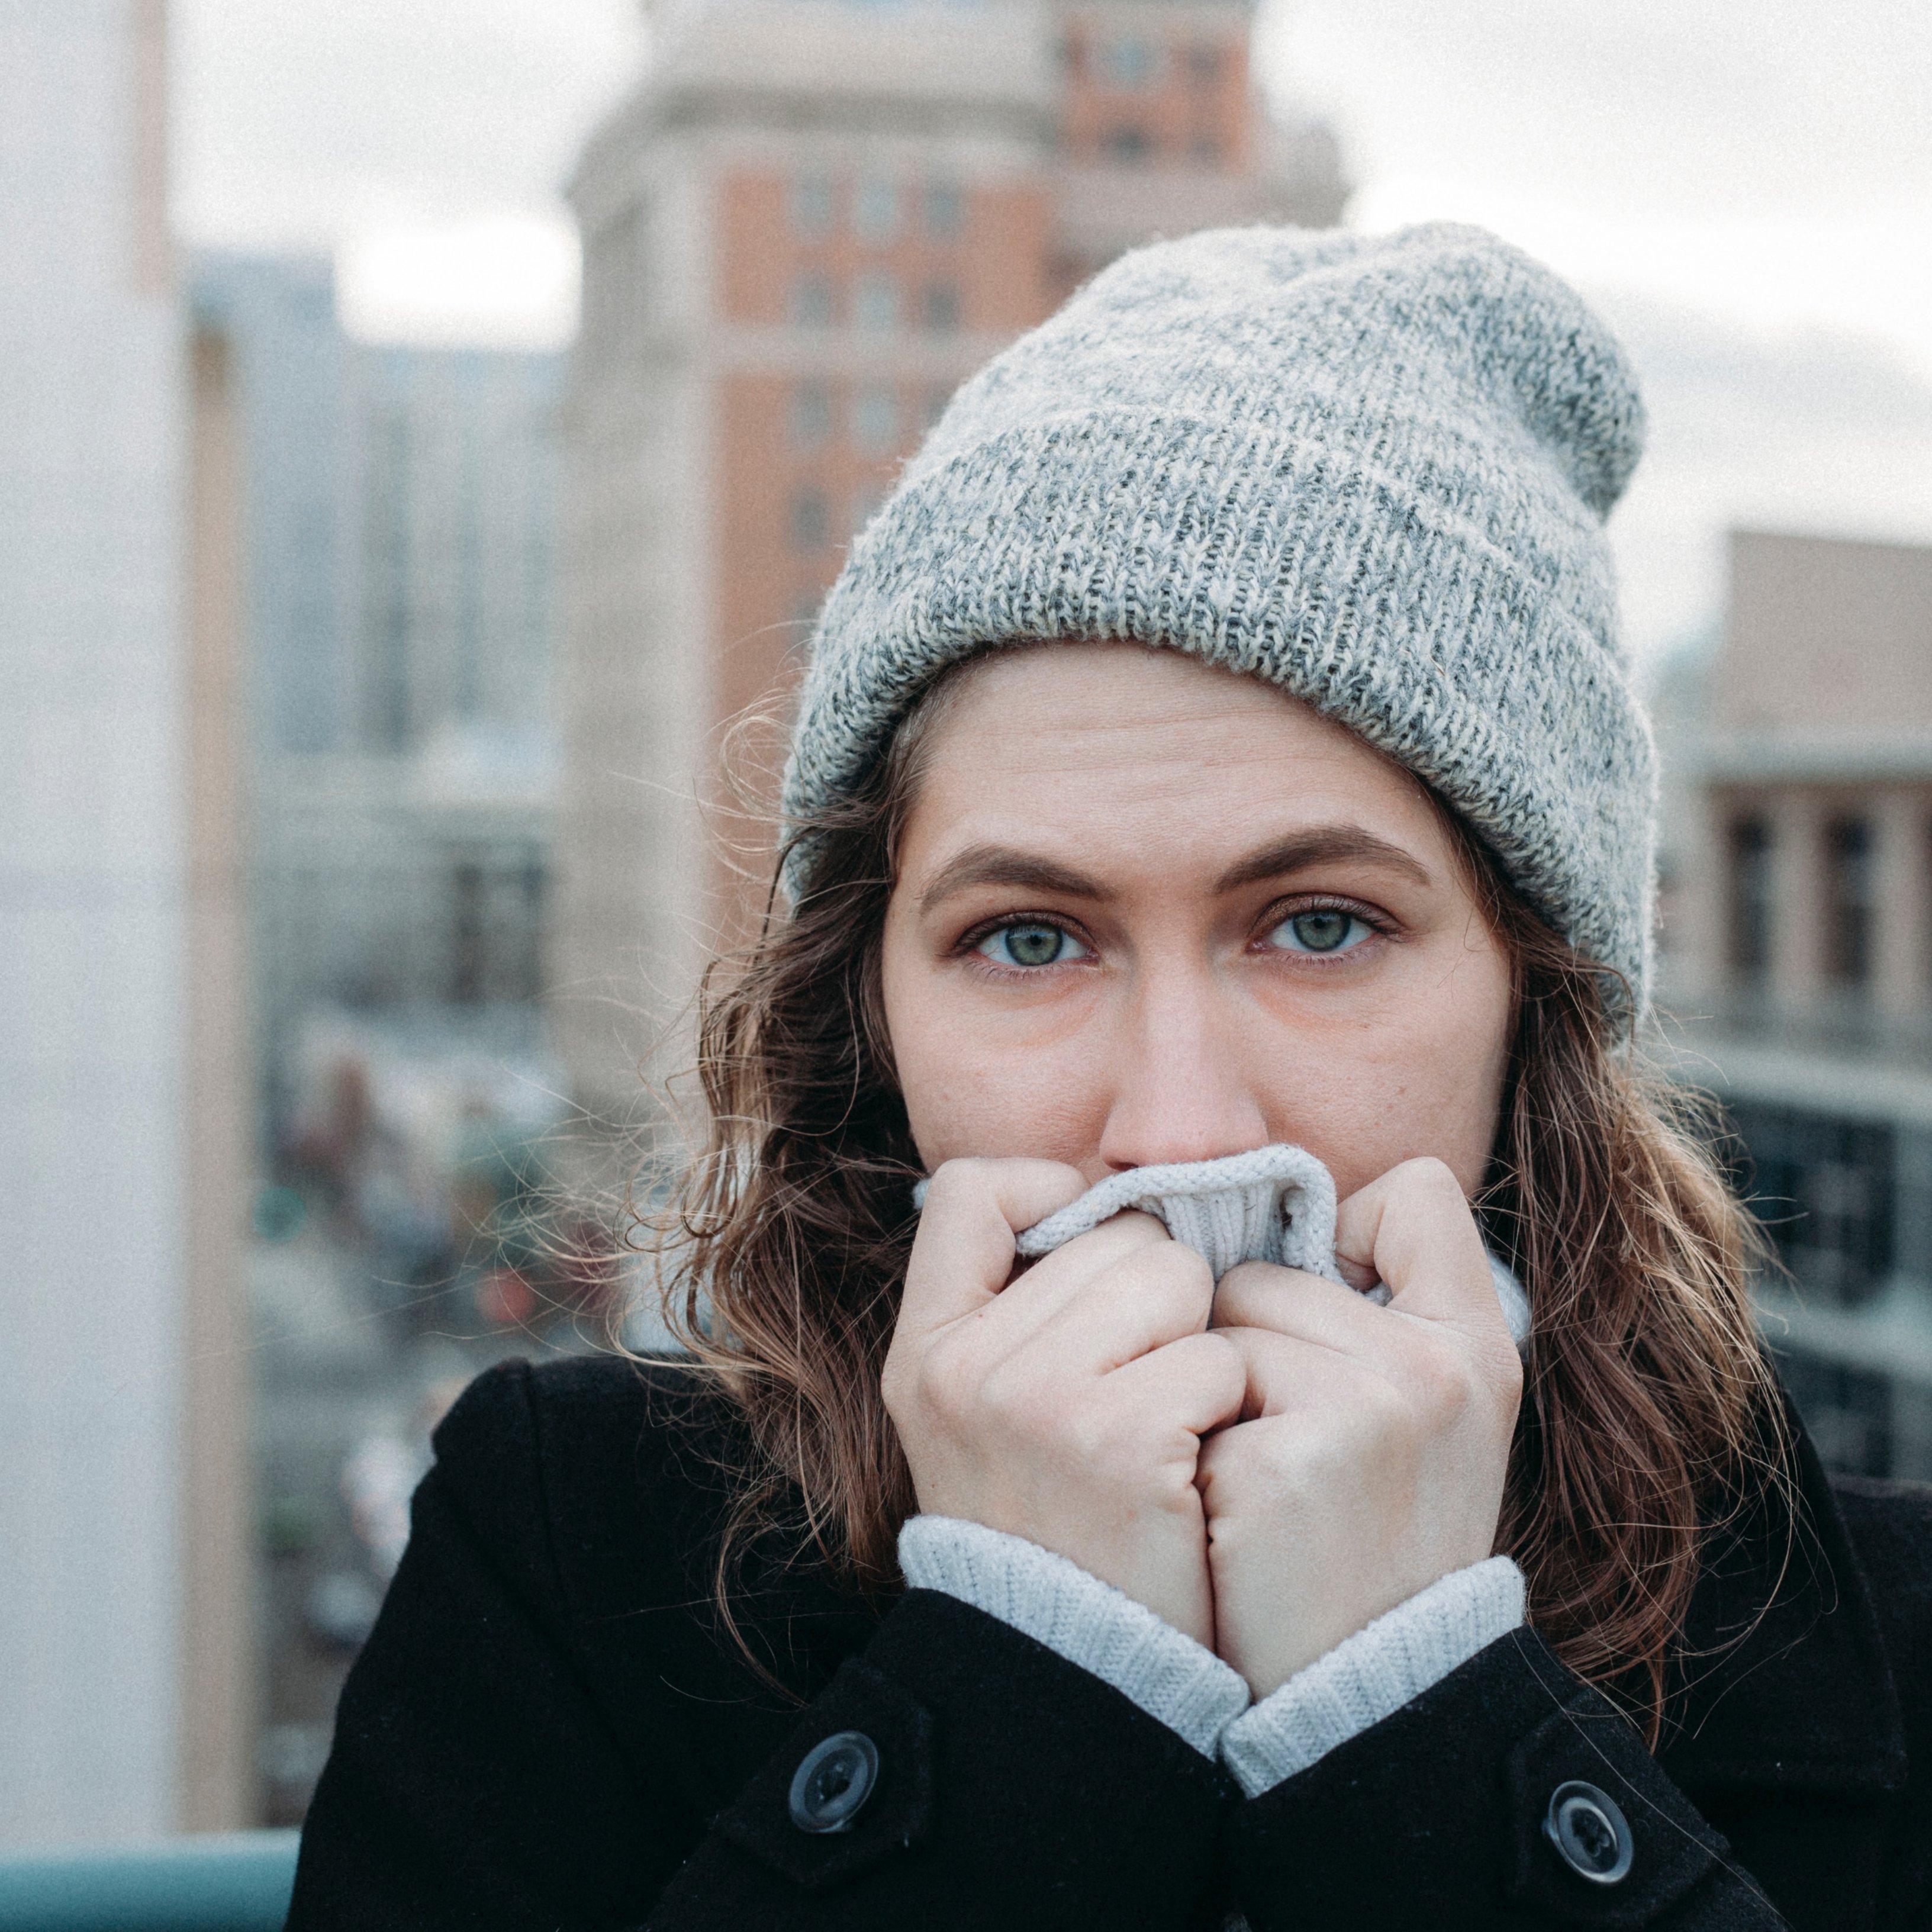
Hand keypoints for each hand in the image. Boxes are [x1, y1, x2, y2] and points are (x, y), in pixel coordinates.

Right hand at [883, 1157, 1246, 1645]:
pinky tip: (1195, 1464)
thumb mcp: (982, 1415)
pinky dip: (1228, 1406)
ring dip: (1200, 1344)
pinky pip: (1220, 1355)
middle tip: (1144, 1383)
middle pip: (1117, 1233)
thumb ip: (1021, 1309)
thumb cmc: (1054, 1525)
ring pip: (1178, 1278)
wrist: (1076, 1673)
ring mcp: (1038, 1400)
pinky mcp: (1121, 1440)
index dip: (1051, 1196)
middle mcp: (968, 1364)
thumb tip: (1114, 1202)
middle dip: (1158, 1294)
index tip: (1091, 1258)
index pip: (975, 1189)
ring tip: (1170, 1421)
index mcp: (926, 1348)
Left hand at [1196, 1158, 1523, 1697]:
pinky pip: (1187, 1392)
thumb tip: (1272, 1213)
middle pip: (1264, 1270)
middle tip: (1286, 1449)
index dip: (1348, 1235)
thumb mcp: (1425, 1415)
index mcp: (1479, 1341)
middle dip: (1245, 1345)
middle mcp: (1436, 1363)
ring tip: (1257, 1483)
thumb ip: (1379, 1307)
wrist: (1364, 1695)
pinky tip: (1231, 1519)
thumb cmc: (1372, 1538)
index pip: (1413, 1192)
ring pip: (1214, 1327)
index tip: (1332, 1315)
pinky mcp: (1291, 1458)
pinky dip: (1189, 1452)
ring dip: (1207, 1398)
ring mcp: (1369, 1407)